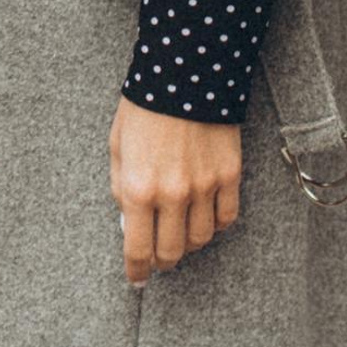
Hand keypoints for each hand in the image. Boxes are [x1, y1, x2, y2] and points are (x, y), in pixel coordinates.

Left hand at [110, 97, 241, 287]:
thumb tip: (129, 220)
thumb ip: (120, 186)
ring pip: (200, 240)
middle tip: (158, 257)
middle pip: (171, 253)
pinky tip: (205, 216)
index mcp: (137, 188)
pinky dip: (216, 224)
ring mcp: (204, 185)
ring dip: (188, 243)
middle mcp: (171, 194)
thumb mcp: (117, 145)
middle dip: (162, 261)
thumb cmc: (144, 104)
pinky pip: (227, 217)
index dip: (137, 272)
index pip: (138, 251)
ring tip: (181, 233)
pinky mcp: (229, 173)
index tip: (137, 279)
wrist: (185, 67)